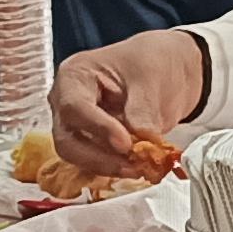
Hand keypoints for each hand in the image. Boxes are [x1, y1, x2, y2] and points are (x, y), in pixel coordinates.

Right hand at [52, 30, 208, 174]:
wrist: (165, 71)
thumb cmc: (151, 62)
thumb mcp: (151, 77)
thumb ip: (143, 109)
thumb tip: (141, 140)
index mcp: (74, 76)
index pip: (74, 107)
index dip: (98, 129)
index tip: (126, 143)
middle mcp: (67, 103)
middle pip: (67, 141)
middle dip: (98, 158)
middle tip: (132, 164)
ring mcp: (77, 126)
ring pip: (78, 158)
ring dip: (108, 167)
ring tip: (140, 168)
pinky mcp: (92, 144)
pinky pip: (95, 163)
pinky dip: (116, 169)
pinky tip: (138, 168)